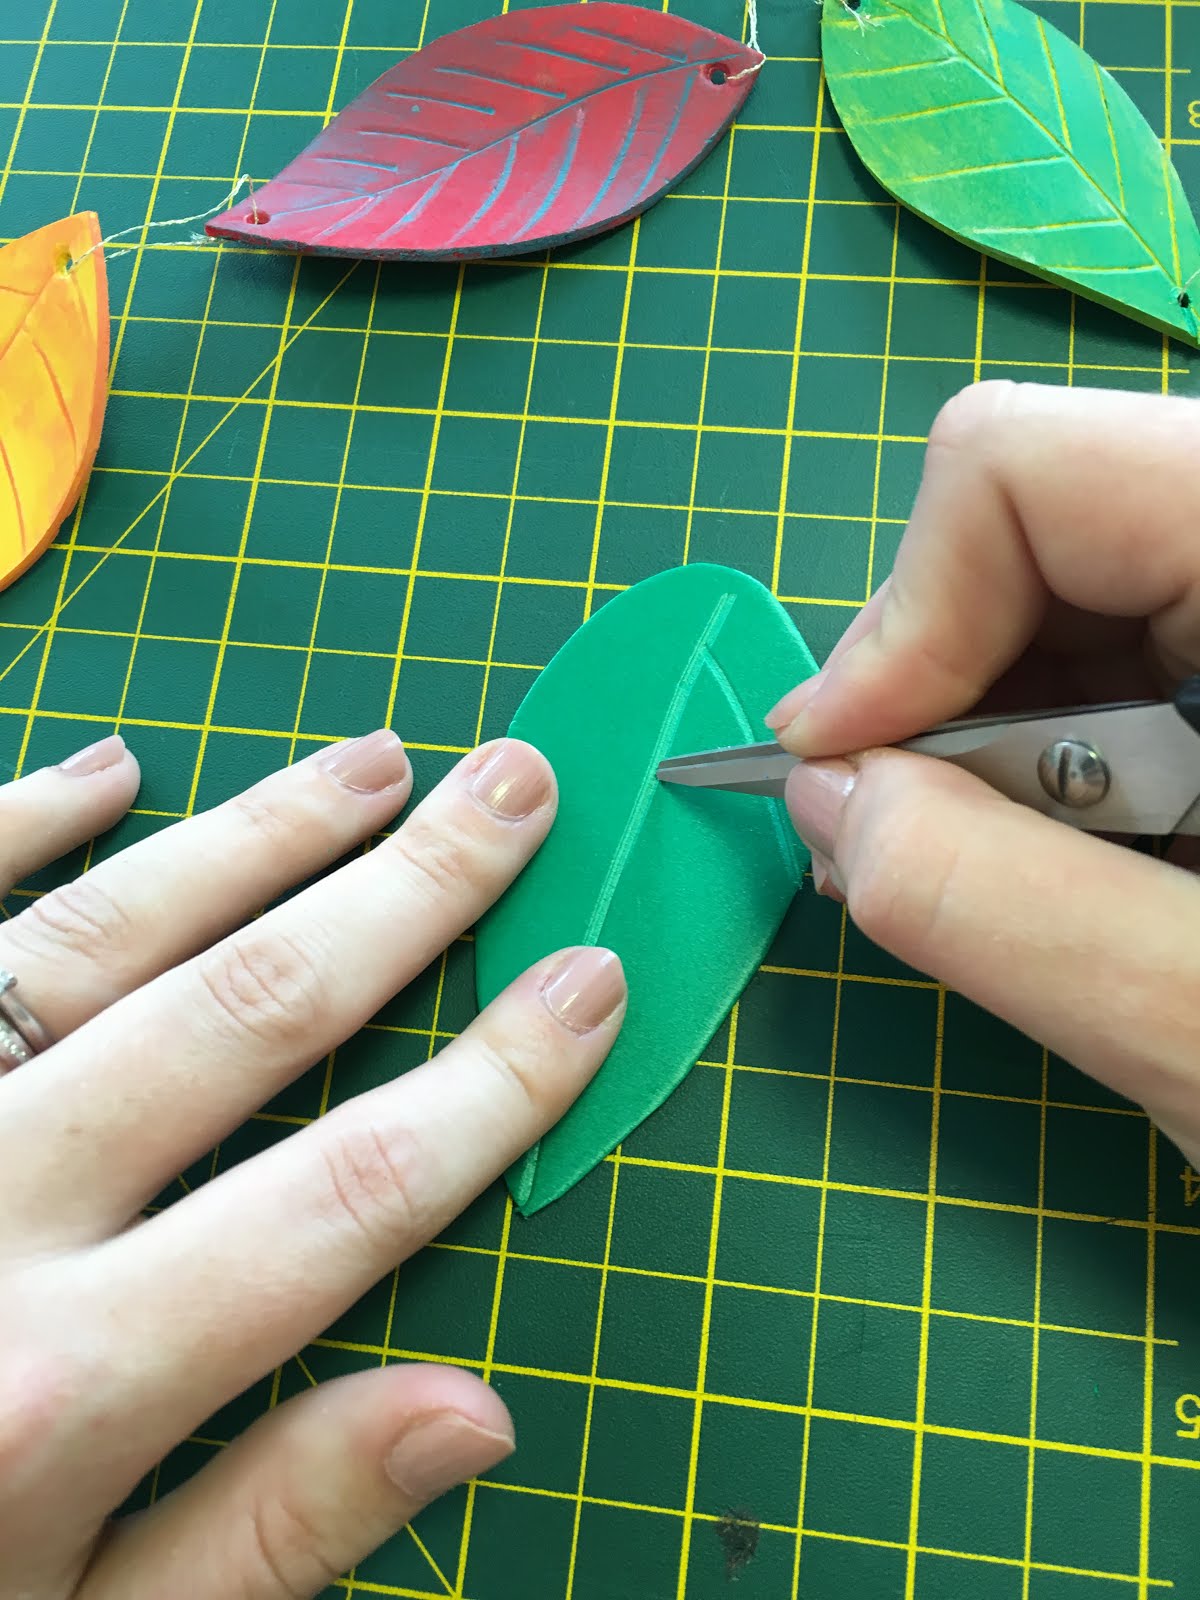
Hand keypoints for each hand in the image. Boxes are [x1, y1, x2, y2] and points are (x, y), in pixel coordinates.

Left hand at [0, 730, 624, 1598]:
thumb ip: (272, 1530)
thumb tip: (481, 1413)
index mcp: (54, 1384)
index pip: (343, 1196)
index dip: (490, 1085)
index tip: (588, 984)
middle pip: (240, 1016)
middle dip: (404, 894)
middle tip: (514, 792)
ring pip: (98, 936)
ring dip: (252, 836)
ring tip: (375, 763)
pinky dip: (19, 824)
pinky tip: (114, 768)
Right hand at [766, 381, 1199, 1168]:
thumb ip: (993, 908)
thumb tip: (826, 800)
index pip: (1024, 473)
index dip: (898, 622)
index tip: (845, 773)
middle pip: (1045, 523)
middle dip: (948, 693)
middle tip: (909, 849)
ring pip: (1087, 592)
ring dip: (1014, 740)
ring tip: (1042, 884)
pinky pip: (1149, 648)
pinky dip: (1088, 757)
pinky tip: (1120, 864)